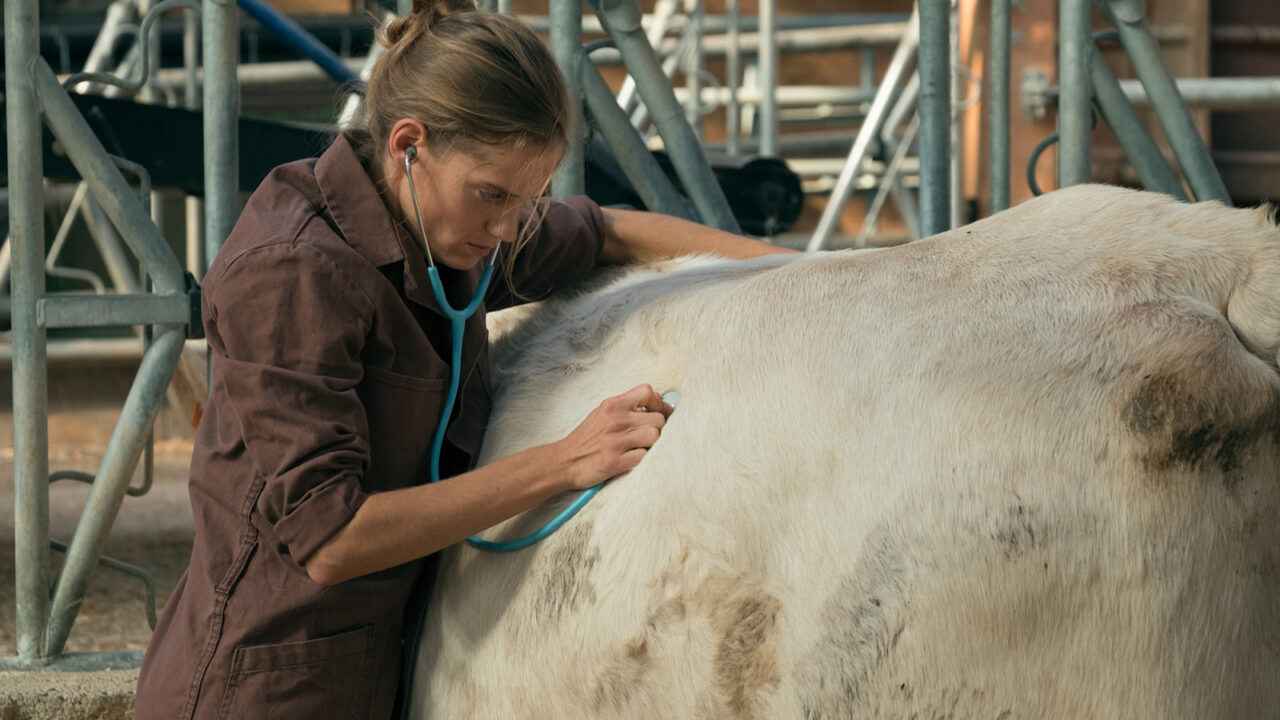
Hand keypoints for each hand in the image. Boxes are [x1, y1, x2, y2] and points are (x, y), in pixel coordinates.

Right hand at [553, 384, 673, 490]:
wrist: (564, 461)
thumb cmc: (586, 438)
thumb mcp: (602, 413)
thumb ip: (626, 405)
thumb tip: (656, 399)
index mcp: (612, 405)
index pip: (646, 392)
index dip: (658, 403)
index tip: (659, 412)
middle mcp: (615, 420)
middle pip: (658, 418)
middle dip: (657, 428)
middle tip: (646, 435)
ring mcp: (616, 441)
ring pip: (655, 437)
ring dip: (651, 444)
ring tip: (639, 447)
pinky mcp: (615, 462)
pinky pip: (645, 457)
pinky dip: (642, 459)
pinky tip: (632, 458)